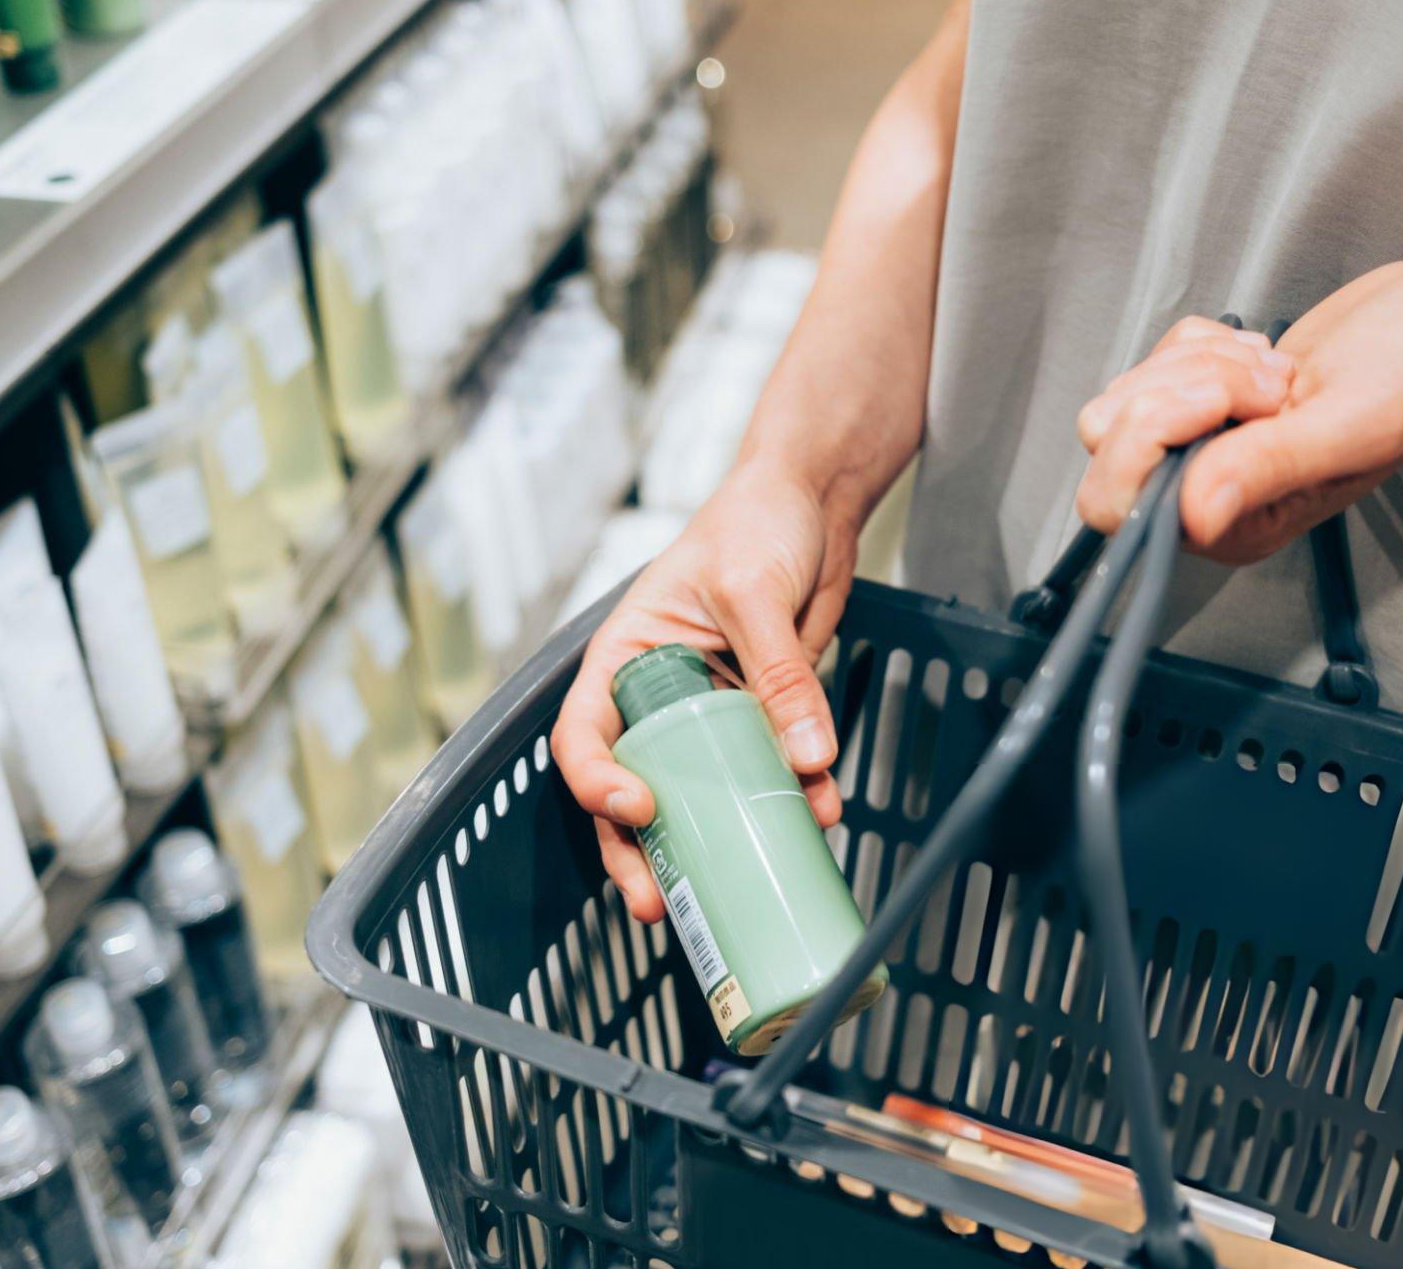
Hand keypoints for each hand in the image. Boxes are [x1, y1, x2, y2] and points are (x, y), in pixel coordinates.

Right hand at [550, 459, 853, 922]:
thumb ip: (779, 673)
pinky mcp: (760, 717)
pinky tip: (817, 816)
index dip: (598, 783)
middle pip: (633, 788)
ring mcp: (708, 712)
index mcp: (624, 659)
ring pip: (700, 796)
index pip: (585, 735)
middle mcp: (656, 696)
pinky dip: (790, 800)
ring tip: (744, 881)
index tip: (637, 808)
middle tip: (659, 902)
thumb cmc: (755, 522)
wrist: (812, 501)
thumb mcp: (754, 593)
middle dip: (639, 853)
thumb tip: (809, 757)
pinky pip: (766, 772)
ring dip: (719, 841)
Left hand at [1076, 260, 1402, 562]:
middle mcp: (1209, 496)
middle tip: (1265, 379)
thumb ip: (1268, 466)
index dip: (1149, 438)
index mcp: (1237, 527)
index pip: (1119, 504)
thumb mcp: (1350, 424)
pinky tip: (1266, 355)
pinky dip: (1205, 340)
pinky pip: (1157, 358)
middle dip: (1178, 387)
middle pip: (1108, 442)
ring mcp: (1204, 446)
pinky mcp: (1202, 399)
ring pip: (1129, 392)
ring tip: (1277, 369)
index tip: (1223, 397)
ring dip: (1198, 361)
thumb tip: (1192, 514)